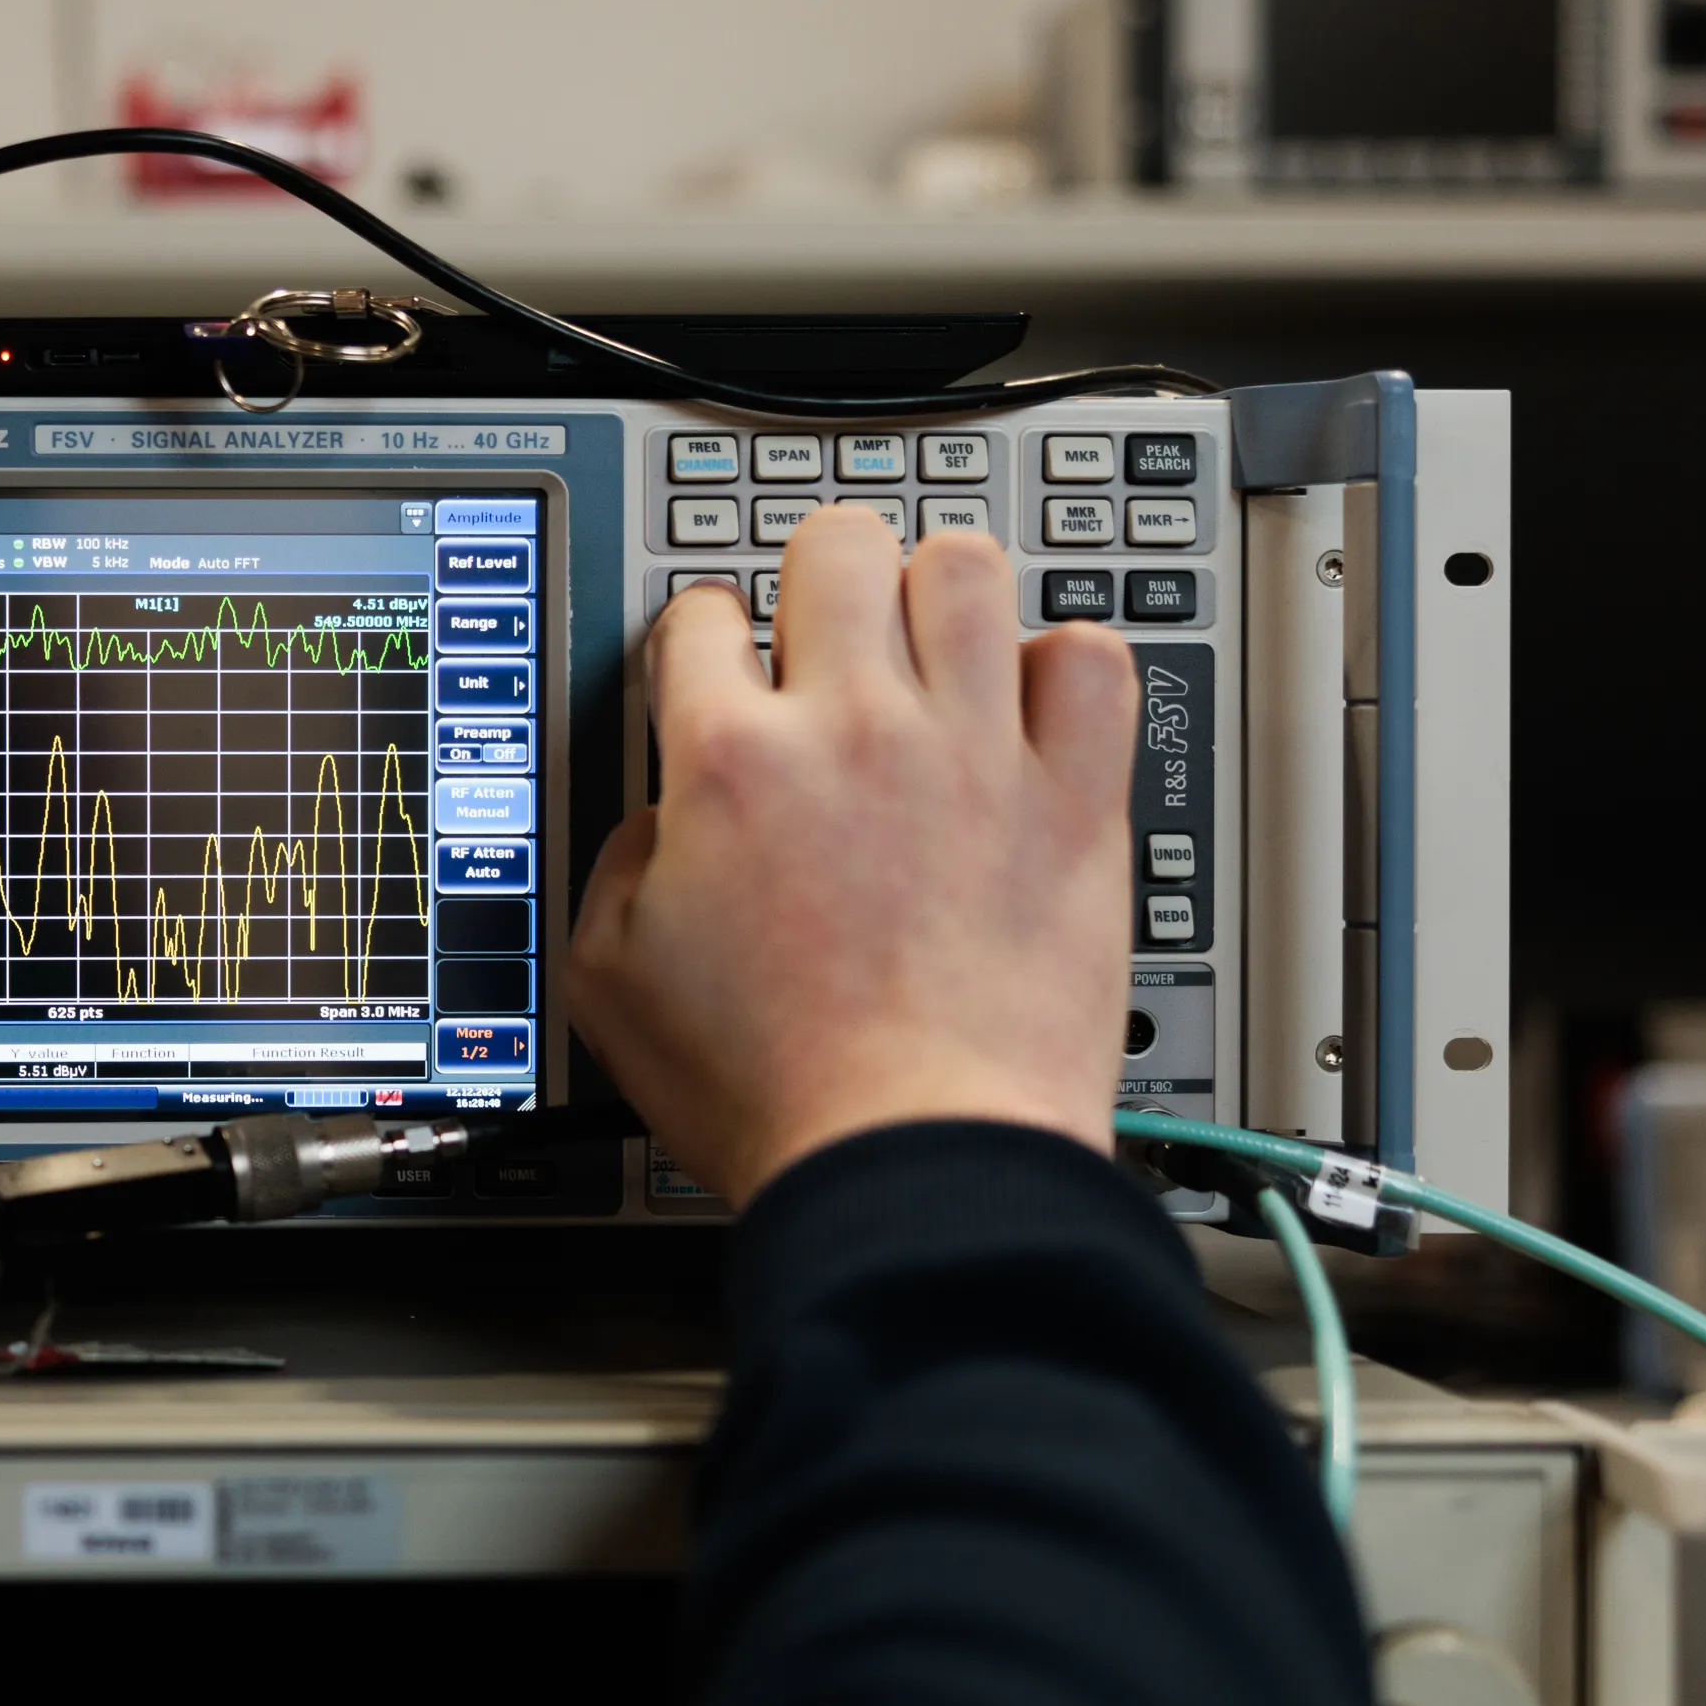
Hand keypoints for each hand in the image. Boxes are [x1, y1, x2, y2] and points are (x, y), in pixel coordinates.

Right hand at [572, 506, 1135, 1204]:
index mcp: (729, 765)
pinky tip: (1034, 704)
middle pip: (837, 546)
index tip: (718, 659)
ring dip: (941, 589)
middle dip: (820, 572)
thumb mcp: (613, 984)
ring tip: (935, 638)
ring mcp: (973, 756)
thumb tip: (662, 820)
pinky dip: (1066, 666)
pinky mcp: (1073, 803)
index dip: (700, 628)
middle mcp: (854, 731)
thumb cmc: (776, 1093)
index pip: (701, 612)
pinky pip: (1092, 663)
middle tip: (827, 623)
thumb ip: (620, 868)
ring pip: (966, 568)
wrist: (912, 1158)